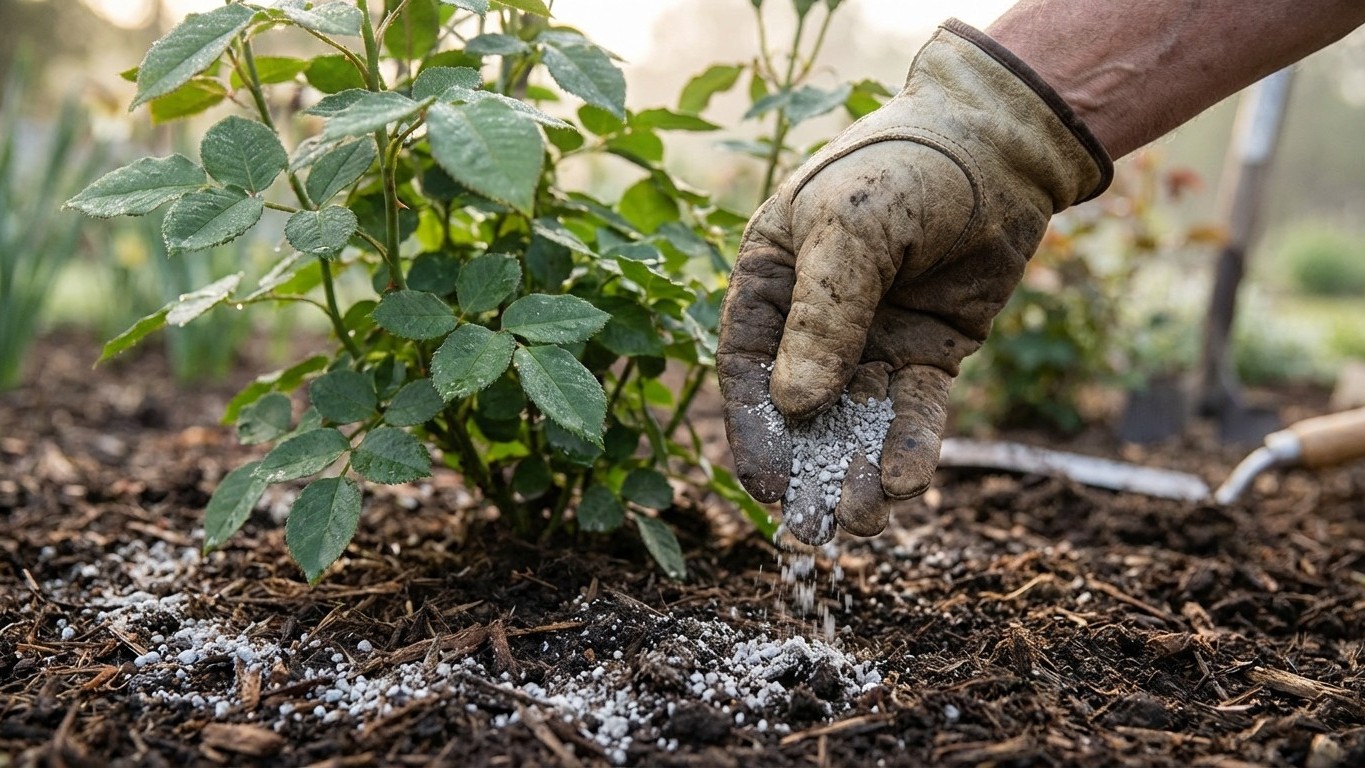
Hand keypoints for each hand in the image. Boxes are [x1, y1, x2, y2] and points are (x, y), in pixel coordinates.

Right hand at [716, 20, 1110, 544]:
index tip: (764, 486)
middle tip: (813, 527)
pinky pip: (915, 410)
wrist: (998, 147)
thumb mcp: (847, 230)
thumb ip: (821, 315)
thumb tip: (797, 405)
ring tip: (865, 521)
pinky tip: (908, 484)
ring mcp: (872, 340)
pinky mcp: (927, 353)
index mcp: (770, 282)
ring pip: (859, 420)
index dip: (753, 430)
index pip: (747, 369)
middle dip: (807, 467)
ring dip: (858, 470)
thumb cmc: (901, 169)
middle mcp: (814, 319)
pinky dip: (911, 446)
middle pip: (802, 408)